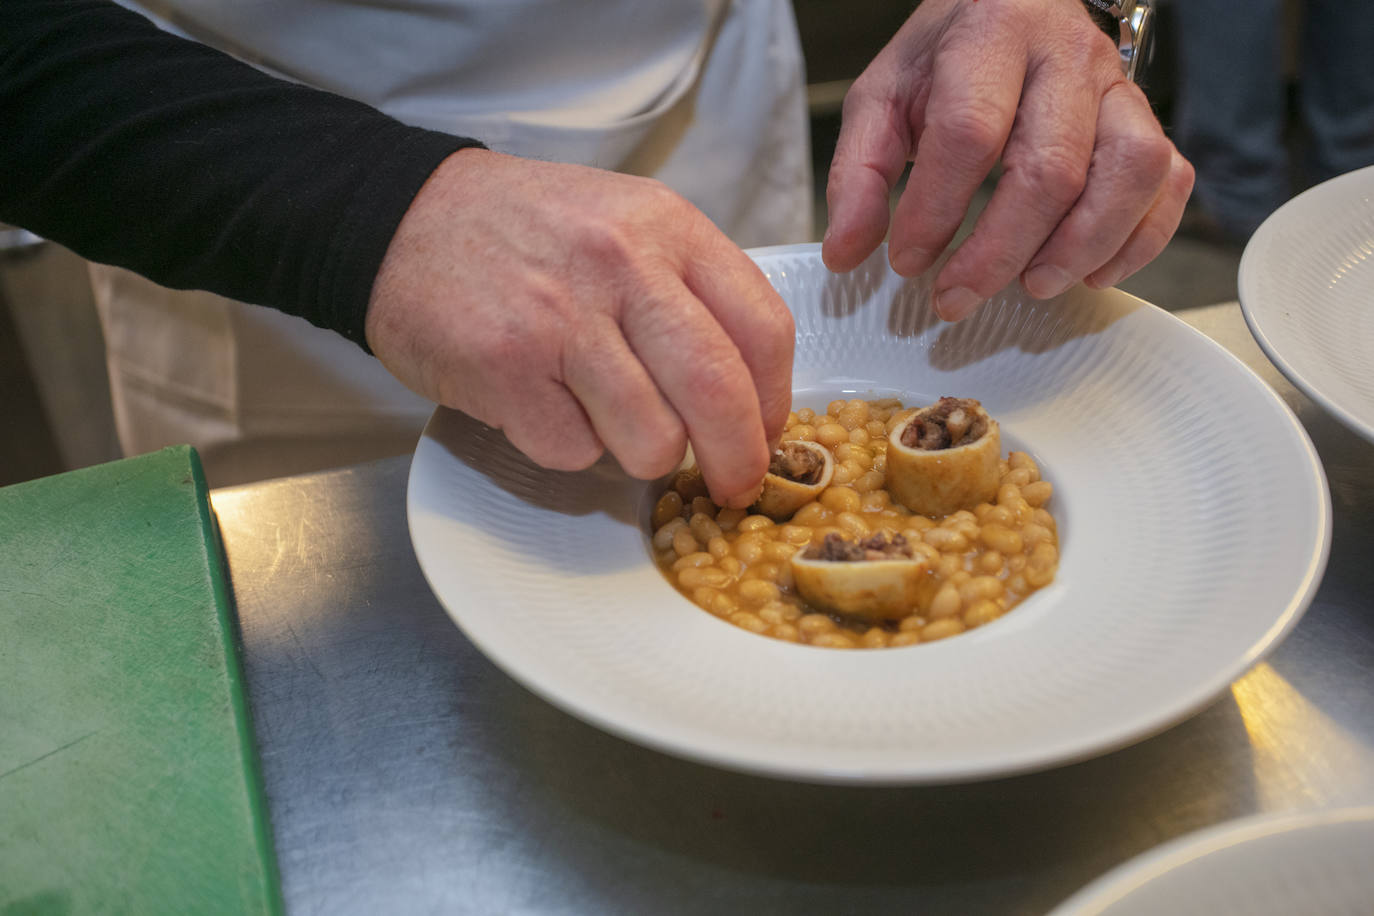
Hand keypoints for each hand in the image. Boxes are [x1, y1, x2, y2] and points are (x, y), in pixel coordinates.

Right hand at [364, 149, 793, 507]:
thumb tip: (750, 393)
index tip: (767, 434)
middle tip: (730, 486)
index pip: (763, 329)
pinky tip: (546, 404)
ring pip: (652, 440)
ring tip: (609, 420)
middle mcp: (621, 267)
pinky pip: (575, 451)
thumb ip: (690, 290)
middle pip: (719, 395)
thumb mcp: (626, 222)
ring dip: (643, 455)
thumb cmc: (526, 231)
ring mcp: (562, 320)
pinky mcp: (507, 370)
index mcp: (667, 228)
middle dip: (737, 461)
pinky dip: (570, 447)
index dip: (776, 402)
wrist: (404, 220)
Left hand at [823, 0, 1193, 318]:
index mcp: (989, 34)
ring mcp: (1118, 86)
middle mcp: (1066, 54)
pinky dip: (1139, 239)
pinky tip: (1091, 272)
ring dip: (1081, 247)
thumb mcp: (882, 99)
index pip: (969, 133)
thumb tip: (847, 253)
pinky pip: (1168, 181)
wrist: (1011, 1)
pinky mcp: (1148, 117)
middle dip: (1000, 251)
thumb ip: (859, 174)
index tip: (907, 261)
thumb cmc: (946, 58)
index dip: (937, 209)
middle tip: (956, 296)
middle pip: (1050, 168)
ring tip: (1032, 286)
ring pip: (1128, 173)